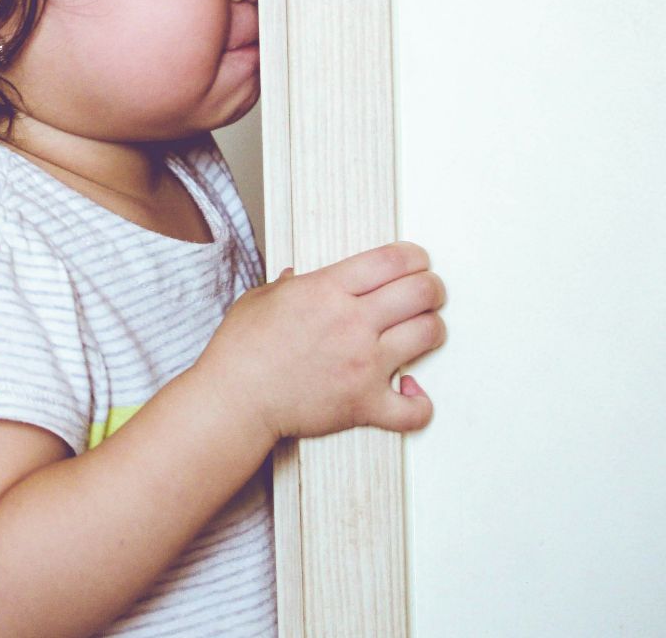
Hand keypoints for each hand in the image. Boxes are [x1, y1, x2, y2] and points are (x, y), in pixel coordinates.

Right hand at [194, 240, 444, 442]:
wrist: (234, 400)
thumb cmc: (240, 351)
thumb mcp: (260, 299)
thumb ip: (286, 285)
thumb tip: (294, 277)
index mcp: (327, 289)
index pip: (392, 260)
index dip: (415, 257)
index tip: (418, 261)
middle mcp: (352, 322)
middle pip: (420, 292)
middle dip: (432, 288)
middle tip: (428, 292)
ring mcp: (363, 364)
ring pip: (428, 335)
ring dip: (432, 329)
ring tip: (423, 330)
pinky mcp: (364, 403)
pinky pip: (412, 409)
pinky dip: (419, 403)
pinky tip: (412, 392)